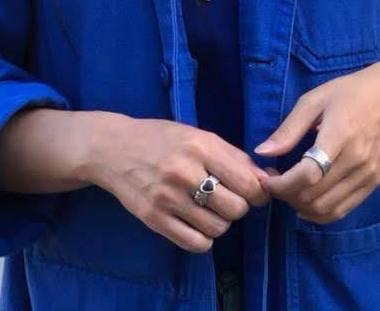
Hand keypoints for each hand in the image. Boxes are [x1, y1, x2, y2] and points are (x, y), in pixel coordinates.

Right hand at [83, 114, 268, 252]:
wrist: (113, 148)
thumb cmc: (162, 139)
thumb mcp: (200, 136)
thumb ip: (234, 157)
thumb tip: (267, 179)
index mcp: (200, 146)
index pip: (246, 181)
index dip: (258, 193)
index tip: (255, 193)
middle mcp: (184, 172)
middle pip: (235, 208)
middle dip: (239, 207)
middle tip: (229, 200)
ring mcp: (167, 198)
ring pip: (216, 228)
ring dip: (221, 223)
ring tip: (211, 211)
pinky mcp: (153, 219)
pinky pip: (194, 243)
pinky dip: (204, 239)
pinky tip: (198, 225)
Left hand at [255, 60, 379, 223]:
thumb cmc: (349, 93)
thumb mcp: (314, 100)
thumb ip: (288, 129)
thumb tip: (262, 152)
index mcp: (340, 134)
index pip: (308, 174)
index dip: (281, 184)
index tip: (266, 178)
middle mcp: (357, 159)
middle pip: (313, 195)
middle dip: (285, 195)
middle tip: (275, 181)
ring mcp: (367, 174)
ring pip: (325, 209)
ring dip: (300, 206)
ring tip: (290, 190)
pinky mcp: (373, 183)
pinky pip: (342, 210)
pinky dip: (319, 213)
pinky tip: (306, 203)